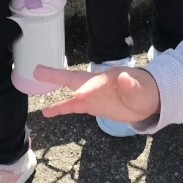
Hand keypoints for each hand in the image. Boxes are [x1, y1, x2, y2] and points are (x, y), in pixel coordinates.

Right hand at [36, 65, 160, 123]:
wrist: (148, 100)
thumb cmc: (145, 91)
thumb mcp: (142, 90)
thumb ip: (132, 85)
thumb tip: (125, 77)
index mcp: (110, 76)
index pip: (96, 82)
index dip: (89, 89)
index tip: (80, 96)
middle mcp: (97, 83)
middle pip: (74, 78)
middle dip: (57, 75)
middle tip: (38, 70)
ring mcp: (93, 94)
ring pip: (70, 92)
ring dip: (54, 89)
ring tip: (34, 87)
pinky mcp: (92, 105)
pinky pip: (73, 106)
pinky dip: (61, 109)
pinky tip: (47, 112)